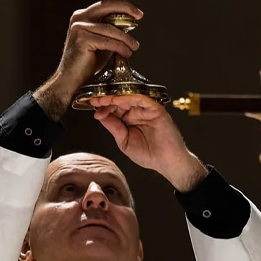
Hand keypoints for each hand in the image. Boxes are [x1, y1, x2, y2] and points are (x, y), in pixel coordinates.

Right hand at [33, 0, 141, 119]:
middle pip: (107, 8)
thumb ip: (111, 32)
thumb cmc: (86, 63)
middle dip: (126, 9)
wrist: (71, 79)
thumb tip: (128, 26)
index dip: (123, 6)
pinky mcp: (82, 40)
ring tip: (134, 46)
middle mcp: (79, 19)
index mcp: (82, 16)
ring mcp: (79, 28)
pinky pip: (108, 41)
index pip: (105, 5)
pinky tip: (126, 53)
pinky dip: (120, 47)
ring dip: (126, 38)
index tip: (137, 13)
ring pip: (110, 29)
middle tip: (139, 16)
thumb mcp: (102, 43)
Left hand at [91, 95, 207, 191]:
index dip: (103, 106)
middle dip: (106, 99)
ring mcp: (147, 110)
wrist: (167, 163)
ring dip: (115, 97)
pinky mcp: (156, 109)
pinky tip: (117, 99)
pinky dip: (128, 97)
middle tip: (95, 100)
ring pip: (129, 97)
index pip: (115, 108)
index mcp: (131, 119)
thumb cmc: (150, 155)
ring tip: (103, 99)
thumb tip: (100, 115)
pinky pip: (141, 99)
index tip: (93, 106)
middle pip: (120, 100)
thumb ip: (114, 127)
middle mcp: (139, 112)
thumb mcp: (124, 141)